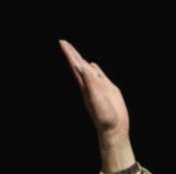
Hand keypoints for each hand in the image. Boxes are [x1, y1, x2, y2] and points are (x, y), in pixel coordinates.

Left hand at [58, 39, 136, 173]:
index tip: (62, 42)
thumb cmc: (105, 116)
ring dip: (81, 61)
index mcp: (85, 86)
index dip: (69, 54)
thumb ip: (90, 82)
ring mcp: (98, 87)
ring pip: (88, 70)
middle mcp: (89, 85)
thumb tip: (80, 66)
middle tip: (63, 42)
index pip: (75, 66)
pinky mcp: (108, 89)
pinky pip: (99, 75)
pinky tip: (92, 66)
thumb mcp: (96, 98)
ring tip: (75, 53)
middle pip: (79, 66)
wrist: (114, 128)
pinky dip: (94, 69)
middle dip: (72, 53)